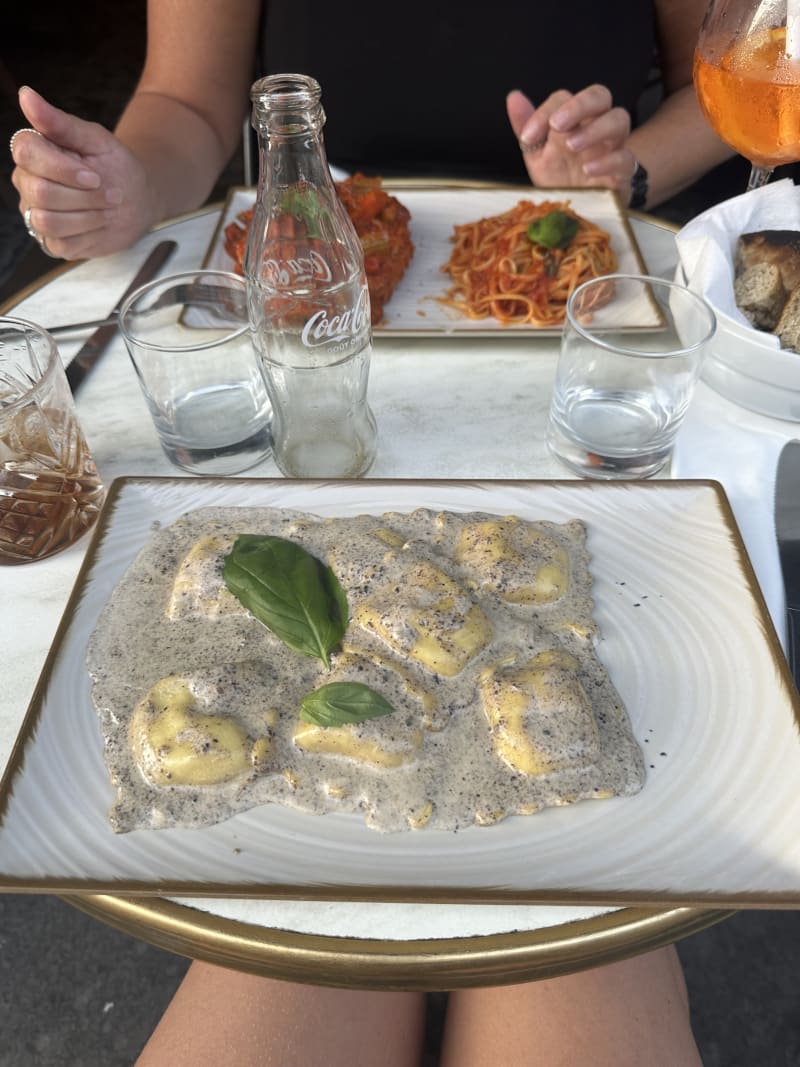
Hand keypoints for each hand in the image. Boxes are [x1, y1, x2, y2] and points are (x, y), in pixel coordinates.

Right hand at [10, 86, 156, 259]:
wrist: (137, 199)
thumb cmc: (115, 166)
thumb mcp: (95, 140)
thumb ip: (60, 122)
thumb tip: (26, 95)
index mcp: (33, 151)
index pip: (26, 154)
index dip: (63, 168)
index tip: (94, 175)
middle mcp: (28, 182)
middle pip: (40, 192)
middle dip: (84, 196)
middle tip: (108, 192)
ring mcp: (37, 213)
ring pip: (47, 220)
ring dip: (86, 216)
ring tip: (105, 207)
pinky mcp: (52, 241)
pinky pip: (59, 243)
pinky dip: (86, 234)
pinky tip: (98, 223)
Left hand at [506, 86, 637, 198]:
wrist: (578, 210)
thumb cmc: (559, 178)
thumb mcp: (537, 155)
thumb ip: (526, 128)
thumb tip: (514, 96)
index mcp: (573, 119)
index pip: (564, 98)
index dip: (545, 111)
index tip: (527, 136)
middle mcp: (595, 126)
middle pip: (600, 95)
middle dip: (579, 105)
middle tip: (558, 125)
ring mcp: (612, 146)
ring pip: (619, 118)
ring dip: (595, 129)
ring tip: (572, 146)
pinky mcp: (623, 172)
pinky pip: (626, 158)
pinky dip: (608, 161)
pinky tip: (588, 170)